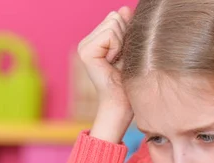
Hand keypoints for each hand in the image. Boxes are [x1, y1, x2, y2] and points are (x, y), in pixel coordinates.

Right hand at [78, 6, 134, 141]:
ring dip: (121, 44)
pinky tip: (112, 63)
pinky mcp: (85, 52)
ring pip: (112, 24)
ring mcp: (84, 47)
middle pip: (114, 18)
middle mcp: (86, 42)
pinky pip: (109, 35)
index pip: (115, 17)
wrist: (122, 102)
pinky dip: (117, 48)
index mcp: (95, 40)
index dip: (126, 33)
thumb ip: (125, 27)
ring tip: (117, 62)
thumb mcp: (129, 48)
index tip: (123, 55)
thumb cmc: (128, 80)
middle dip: (124, 37)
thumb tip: (124, 8)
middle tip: (121, 59)